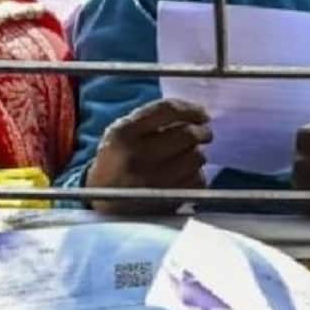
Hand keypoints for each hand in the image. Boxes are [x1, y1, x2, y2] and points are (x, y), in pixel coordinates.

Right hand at [85, 99, 211, 213]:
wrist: (104, 201)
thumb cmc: (118, 160)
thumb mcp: (122, 132)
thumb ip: (152, 118)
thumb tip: (196, 113)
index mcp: (123, 134)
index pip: (166, 110)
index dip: (191, 109)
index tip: (202, 114)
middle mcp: (136, 157)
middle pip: (187, 134)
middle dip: (202, 132)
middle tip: (204, 133)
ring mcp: (152, 182)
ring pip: (196, 157)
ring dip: (197, 154)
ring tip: (187, 156)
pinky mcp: (165, 200)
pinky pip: (198, 180)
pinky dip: (196, 175)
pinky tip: (183, 175)